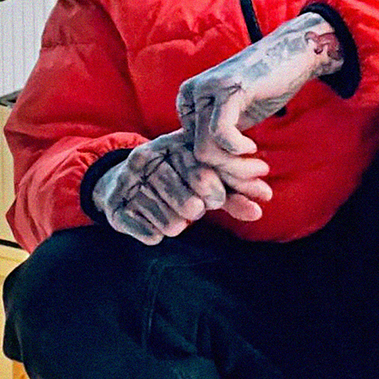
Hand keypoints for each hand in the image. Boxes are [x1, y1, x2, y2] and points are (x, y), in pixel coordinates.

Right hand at [92, 129, 270, 244]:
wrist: (120, 182)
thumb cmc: (174, 179)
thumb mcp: (201, 176)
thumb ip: (233, 189)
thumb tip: (263, 201)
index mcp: (171, 144)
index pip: (202, 173)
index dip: (215, 192)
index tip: (215, 200)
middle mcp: (146, 158)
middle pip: (187, 202)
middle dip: (196, 211)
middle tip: (194, 210)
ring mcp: (127, 182)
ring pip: (170, 222)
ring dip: (176, 225)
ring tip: (173, 216)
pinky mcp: (115, 207)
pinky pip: (148, 233)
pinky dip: (155, 234)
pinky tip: (154, 225)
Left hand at [177, 11, 342, 166]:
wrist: (294, 54)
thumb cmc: (266, 89)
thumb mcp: (236, 119)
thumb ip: (219, 144)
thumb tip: (211, 187)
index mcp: (188, 103)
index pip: (190, 153)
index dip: (217, 175)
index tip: (244, 182)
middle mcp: (190, 94)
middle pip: (196, 156)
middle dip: (227, 177)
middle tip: (256, 182)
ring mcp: (206, 90)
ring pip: (205, 151)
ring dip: (235, 169)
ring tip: (260, 169)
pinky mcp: (227, 89)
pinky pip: (219, 134)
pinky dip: (236, 150)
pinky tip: (252, 148)